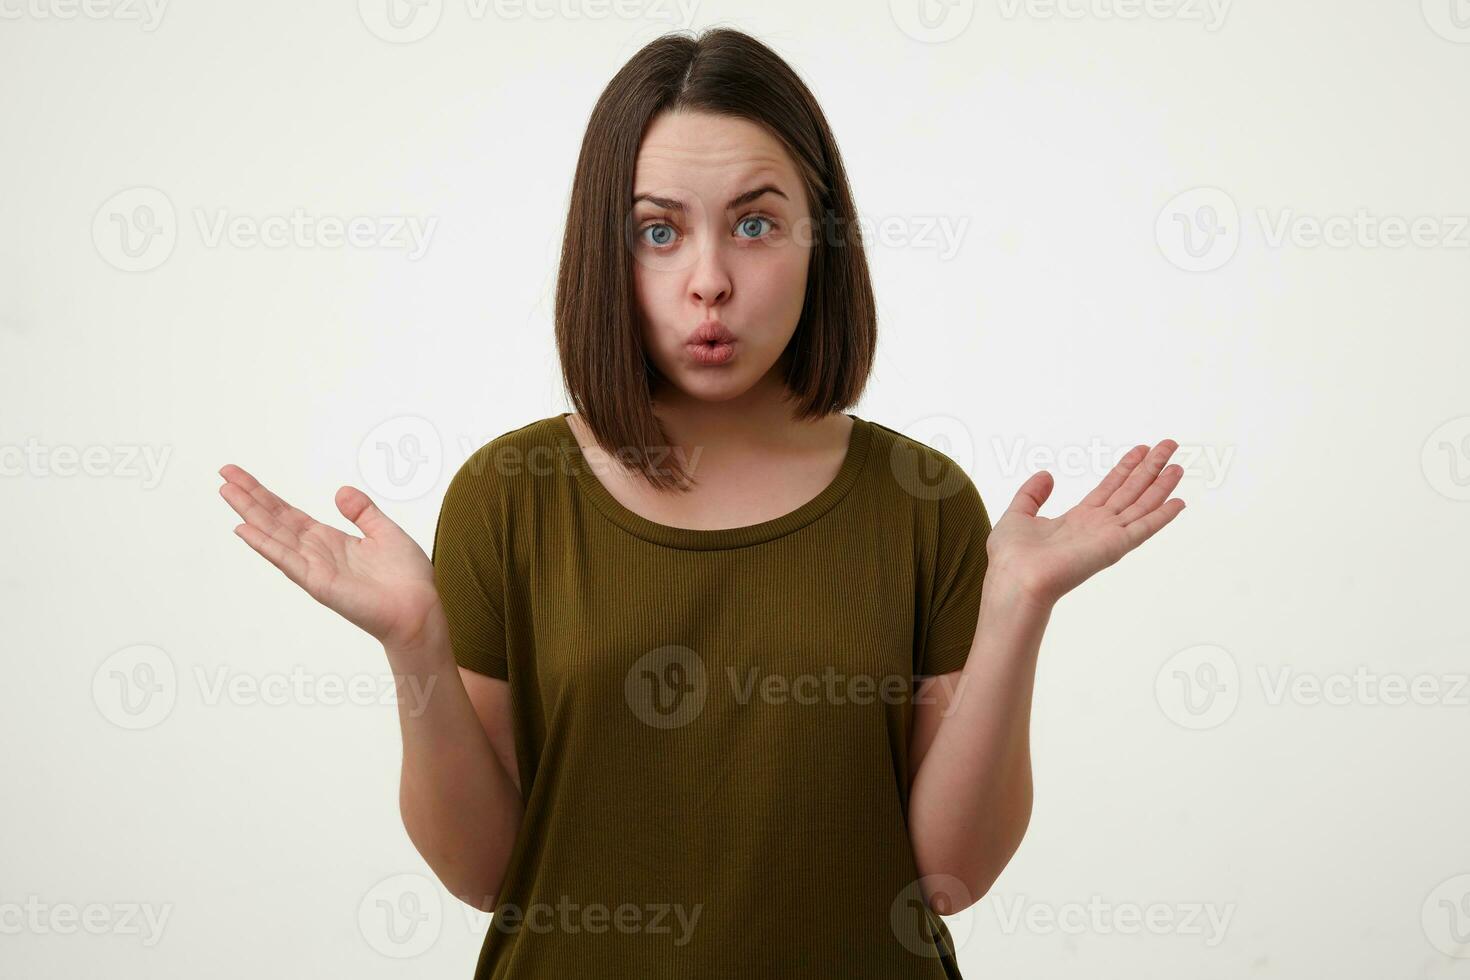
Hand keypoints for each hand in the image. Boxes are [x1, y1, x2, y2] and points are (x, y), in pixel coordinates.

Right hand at [217, 464, 446, 653]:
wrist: (419, 608)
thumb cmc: (406, 578)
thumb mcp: (385, 531)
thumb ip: (362, 511)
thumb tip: (341, 491)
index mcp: (329, 540)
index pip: (288, 513)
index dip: (264, 495)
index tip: (241, 476)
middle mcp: (315, 552)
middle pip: (274, 520)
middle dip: (249, 497)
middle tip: (224, 474)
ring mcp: (313, 568)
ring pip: (274, 535)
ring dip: (249, 514)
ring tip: (226, 492)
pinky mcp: (318, 583)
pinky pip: (287, 560)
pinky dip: (265, 544)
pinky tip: (244, 529)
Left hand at [986, 440, 1186, 605]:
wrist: (1016, 578)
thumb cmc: (1012, 557)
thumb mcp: (1018, 514)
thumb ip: (1032, 494)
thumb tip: (1046, 474)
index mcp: (1078, 519)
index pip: (1109, 488)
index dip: (1126, 468)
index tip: (1141, 450)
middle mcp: (1097, 527)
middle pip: (1131, 491)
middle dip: (1150, 468)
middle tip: (1169, 445)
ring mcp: (1108, 536)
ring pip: (1142, 505)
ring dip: (1161, 485)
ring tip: (1178, 466)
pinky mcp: (1114, 546)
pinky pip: (1144, 527)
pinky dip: (1162, 515)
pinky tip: (1179, 502)